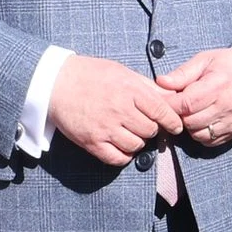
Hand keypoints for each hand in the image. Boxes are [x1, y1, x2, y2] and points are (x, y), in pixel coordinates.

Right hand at [48, 54, 181, 165]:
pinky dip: (123, 155)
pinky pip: (118, 159)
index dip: (172, 121)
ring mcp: (105, 128)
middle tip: (143, 123)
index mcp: (129, 90)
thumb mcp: (122, 72)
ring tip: (129, 132)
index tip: (175, 126)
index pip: (162, 111)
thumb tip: (172, 96)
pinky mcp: (92, 142)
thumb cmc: (91, 75)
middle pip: (150, 131)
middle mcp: (119, 110)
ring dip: (136, 141)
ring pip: (136, 146)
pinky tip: (120, 145)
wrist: (56, 83)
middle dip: (151, 129)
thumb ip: (147, 86)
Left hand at [159, 47, 231, 146]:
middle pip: (190, 121)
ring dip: (189, 126)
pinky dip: (202, 134)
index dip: (170, 104)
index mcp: (218, 84)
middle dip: (178, 115)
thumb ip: (183, 73)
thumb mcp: (207, 59)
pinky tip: (202, 120)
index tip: (164, 99)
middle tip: (177, 105)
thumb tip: (160, 83)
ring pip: (199, 134)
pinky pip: (211, 141)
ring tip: (191, 112)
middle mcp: (226, 106)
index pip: (186, 103)